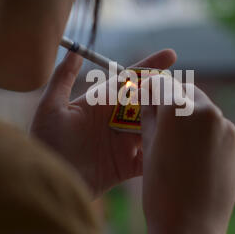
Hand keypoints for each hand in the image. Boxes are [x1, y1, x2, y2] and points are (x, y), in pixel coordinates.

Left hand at [30, 49, 176, 198]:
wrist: (47, 183)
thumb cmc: (46, 143)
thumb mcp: (50, 108)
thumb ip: (63, 77)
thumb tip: (74, 50)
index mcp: (100, 104)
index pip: (129, 80)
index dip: (150, 67)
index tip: (171, 55)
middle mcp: (114, 121)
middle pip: (146, 103)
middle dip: (165, 94)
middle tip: (186, 90)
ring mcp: (122, 144)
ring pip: (152, 128)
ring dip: (168, 122)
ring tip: (188, 116)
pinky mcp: (125, 167)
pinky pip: (149, 157)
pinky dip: (161, 151)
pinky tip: (177, 145)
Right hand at [141, 82, 234, 233]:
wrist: (190, 227)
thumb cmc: (161, 188)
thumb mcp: (148, 147)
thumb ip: (149, 116)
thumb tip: (149, 99)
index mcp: (178, 109)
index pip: (162, 83)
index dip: (151, 88)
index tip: (146, 96)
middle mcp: (206, 111)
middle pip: (187, 92)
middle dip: (174, 100)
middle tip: (162, 119)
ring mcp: (226, 128)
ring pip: (205, 110)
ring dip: (192, 117)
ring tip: (179, 143)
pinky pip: (219, 129)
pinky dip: (207, 135)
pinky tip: (196, 157)